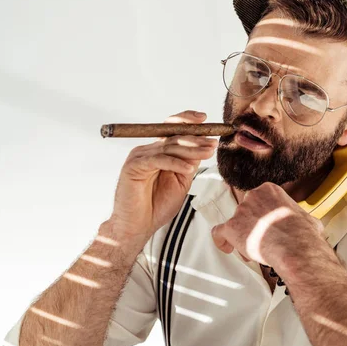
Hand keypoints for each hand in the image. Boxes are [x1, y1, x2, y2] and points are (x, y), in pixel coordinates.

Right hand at [107, 110, 216, 244]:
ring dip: (190, 149)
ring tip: (207, 152)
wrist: (138, 226)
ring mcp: (139, 156)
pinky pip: (158, 160)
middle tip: (212, 142)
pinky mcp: (134, 167)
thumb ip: (189, 163)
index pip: (172, 128)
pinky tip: (187, 167)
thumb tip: (204, 146)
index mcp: (158, 151)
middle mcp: (148, 150)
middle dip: (196, 138)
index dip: (187, 120)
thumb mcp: (181, 181)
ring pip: (168, 146)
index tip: (205, 119)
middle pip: (173, 135)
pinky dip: (174, 163)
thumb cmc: (157, 205)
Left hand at [211, 182, 326, 271]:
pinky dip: (222, 241)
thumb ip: (300, 217)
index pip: (259, 200)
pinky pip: (219, 232)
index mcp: (270, 190)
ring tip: (254, 250)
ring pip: (235, 223)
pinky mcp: (231, 227)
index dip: (262, 215)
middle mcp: (252, 196)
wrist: (294, 248)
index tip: (267, 225)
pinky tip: (228, 248)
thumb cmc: (303, 234)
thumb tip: (311, 225)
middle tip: (261, 239)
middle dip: (252, 225)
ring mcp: (241, 211)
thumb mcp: (308, 218)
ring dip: (243, 236)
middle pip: (246, 210)